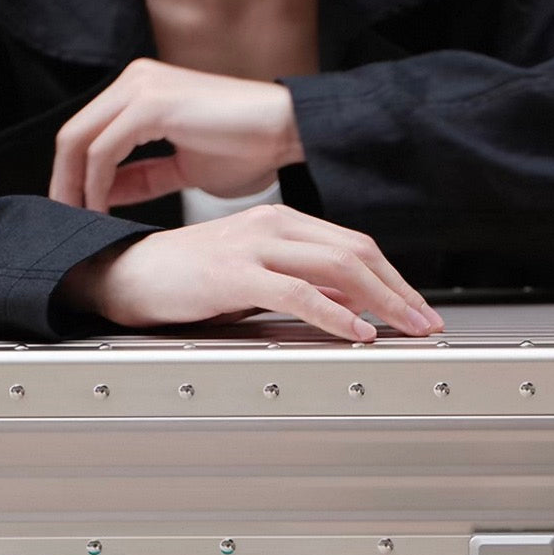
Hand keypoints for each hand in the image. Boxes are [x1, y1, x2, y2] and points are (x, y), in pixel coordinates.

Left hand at [49, 59, 302, 211]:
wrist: (289, 130)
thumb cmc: (252, 148)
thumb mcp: (185, 170)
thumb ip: (144, 176)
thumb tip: (105, 192)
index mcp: (142, 91)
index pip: (88, 134)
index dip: (75, 176)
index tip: (75, 212)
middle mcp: (134, 81)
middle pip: (74, 135)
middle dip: (64, 183)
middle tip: (65, 223)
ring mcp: (140, 88)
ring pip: (80, 140)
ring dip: (74, 186)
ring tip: (80, 221)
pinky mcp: (149, 104)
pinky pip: (104, 150)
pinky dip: (96, 183)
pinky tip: (102, 208)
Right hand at [57, 203, 445, 341]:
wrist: (124, 274)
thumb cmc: (186, 280)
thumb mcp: (256, 282)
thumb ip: (302, 288)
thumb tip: (352, 308)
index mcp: (281, 222)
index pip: (354, 246)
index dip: (394, 278)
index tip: (418, 308)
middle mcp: (273, 224)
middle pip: (356, 252)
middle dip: (399, 290)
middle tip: (428, 322)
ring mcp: (254, 244)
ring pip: (337, 267)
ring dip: (382, 301)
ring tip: (407, 328)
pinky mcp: (234, 271)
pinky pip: (297, 292)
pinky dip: (335, 313)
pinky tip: (357, 332)